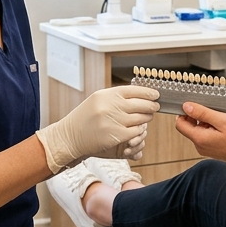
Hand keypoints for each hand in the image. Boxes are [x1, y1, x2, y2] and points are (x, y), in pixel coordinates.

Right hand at [35, 86, 158, 173]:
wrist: (70, 136)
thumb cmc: (85, 117)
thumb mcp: (98, 100)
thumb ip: (117, 96)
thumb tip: (140, 94)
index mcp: (107, 94)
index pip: (135, 90)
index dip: (149, 92)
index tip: (156, 95)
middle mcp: (111, 106)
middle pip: (142, 104)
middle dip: (151, 106)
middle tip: (155, 107)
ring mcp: (113, 121)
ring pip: (141, 118)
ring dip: (147, 118)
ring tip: (146, 118)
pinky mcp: (115, 136)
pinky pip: (136, 132)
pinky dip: (139, 131)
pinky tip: (138, 129)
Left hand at [175, 102, 225, 162]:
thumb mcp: (222, 120)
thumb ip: (203, 113)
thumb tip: (187, 107)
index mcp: (200, 139)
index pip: (180, 124)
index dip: (185, 113)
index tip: (194, 105)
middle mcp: (200, 146)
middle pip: (189, 127)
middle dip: (198, 117)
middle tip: (213, 111)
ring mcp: (207, 149)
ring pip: (199, 131)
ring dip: (206, 122)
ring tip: (221, 119)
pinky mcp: (213, 149)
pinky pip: (207, 136)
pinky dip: (212, 128)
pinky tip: (224, 126)